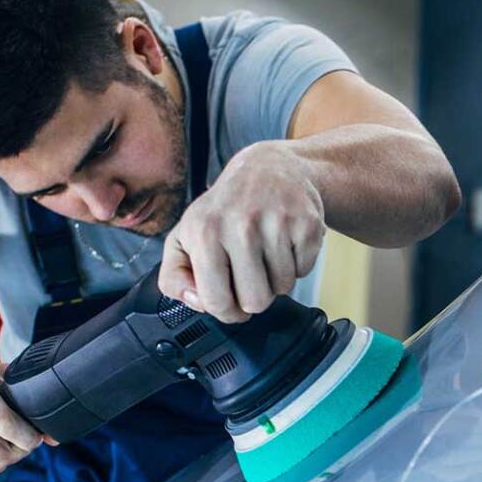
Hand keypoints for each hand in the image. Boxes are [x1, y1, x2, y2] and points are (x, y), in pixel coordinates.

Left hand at [158, 141, 324, 322]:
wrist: (269, 169)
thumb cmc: (224, 210)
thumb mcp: (184, 238)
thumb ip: (174, 277)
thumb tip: (197, 301)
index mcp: (204, 233)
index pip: (216, 302)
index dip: (226, 311)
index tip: (230, 300)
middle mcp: (239, 225)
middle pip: (256, 303)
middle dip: (254, 296)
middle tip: (250, 272)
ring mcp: (276, 223)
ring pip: (283, 289)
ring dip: (276, 278)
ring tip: (267, 252)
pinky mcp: (306, 223)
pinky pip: (303, 271)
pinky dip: (296, 264)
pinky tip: (284, 242)